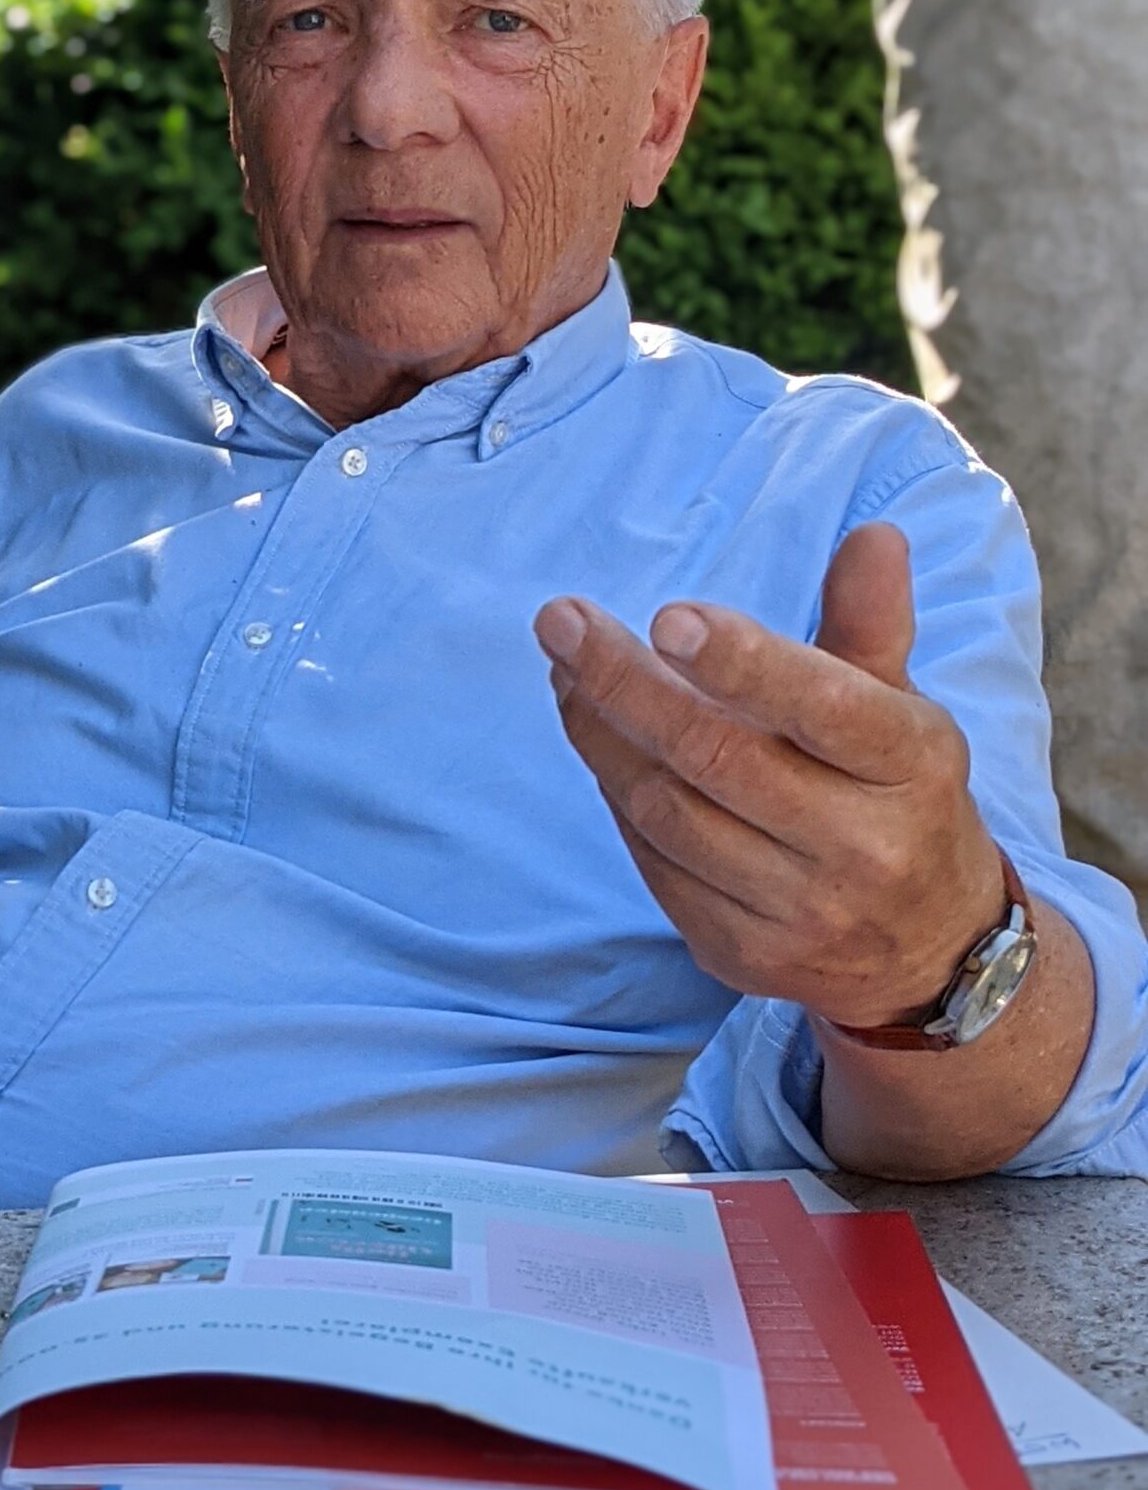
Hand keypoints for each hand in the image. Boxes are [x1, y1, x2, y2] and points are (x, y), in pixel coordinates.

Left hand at [533, 524, 1006, 1029]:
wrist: (927, 950)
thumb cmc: (899, 799)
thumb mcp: (903, 712)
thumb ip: (871, 625)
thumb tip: (872, 536)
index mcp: (911, 766)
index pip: (824, 706)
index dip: (743, 663)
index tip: (667, 616)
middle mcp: (861, 845)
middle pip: (718, 757)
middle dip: (625, 685)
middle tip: (561, 622)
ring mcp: (798, 911)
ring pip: (668, 814)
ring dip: (602, 736)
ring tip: (565, 670)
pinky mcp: (740, 954)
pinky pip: (653, 864)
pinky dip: (617, 795)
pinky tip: (598, 741)